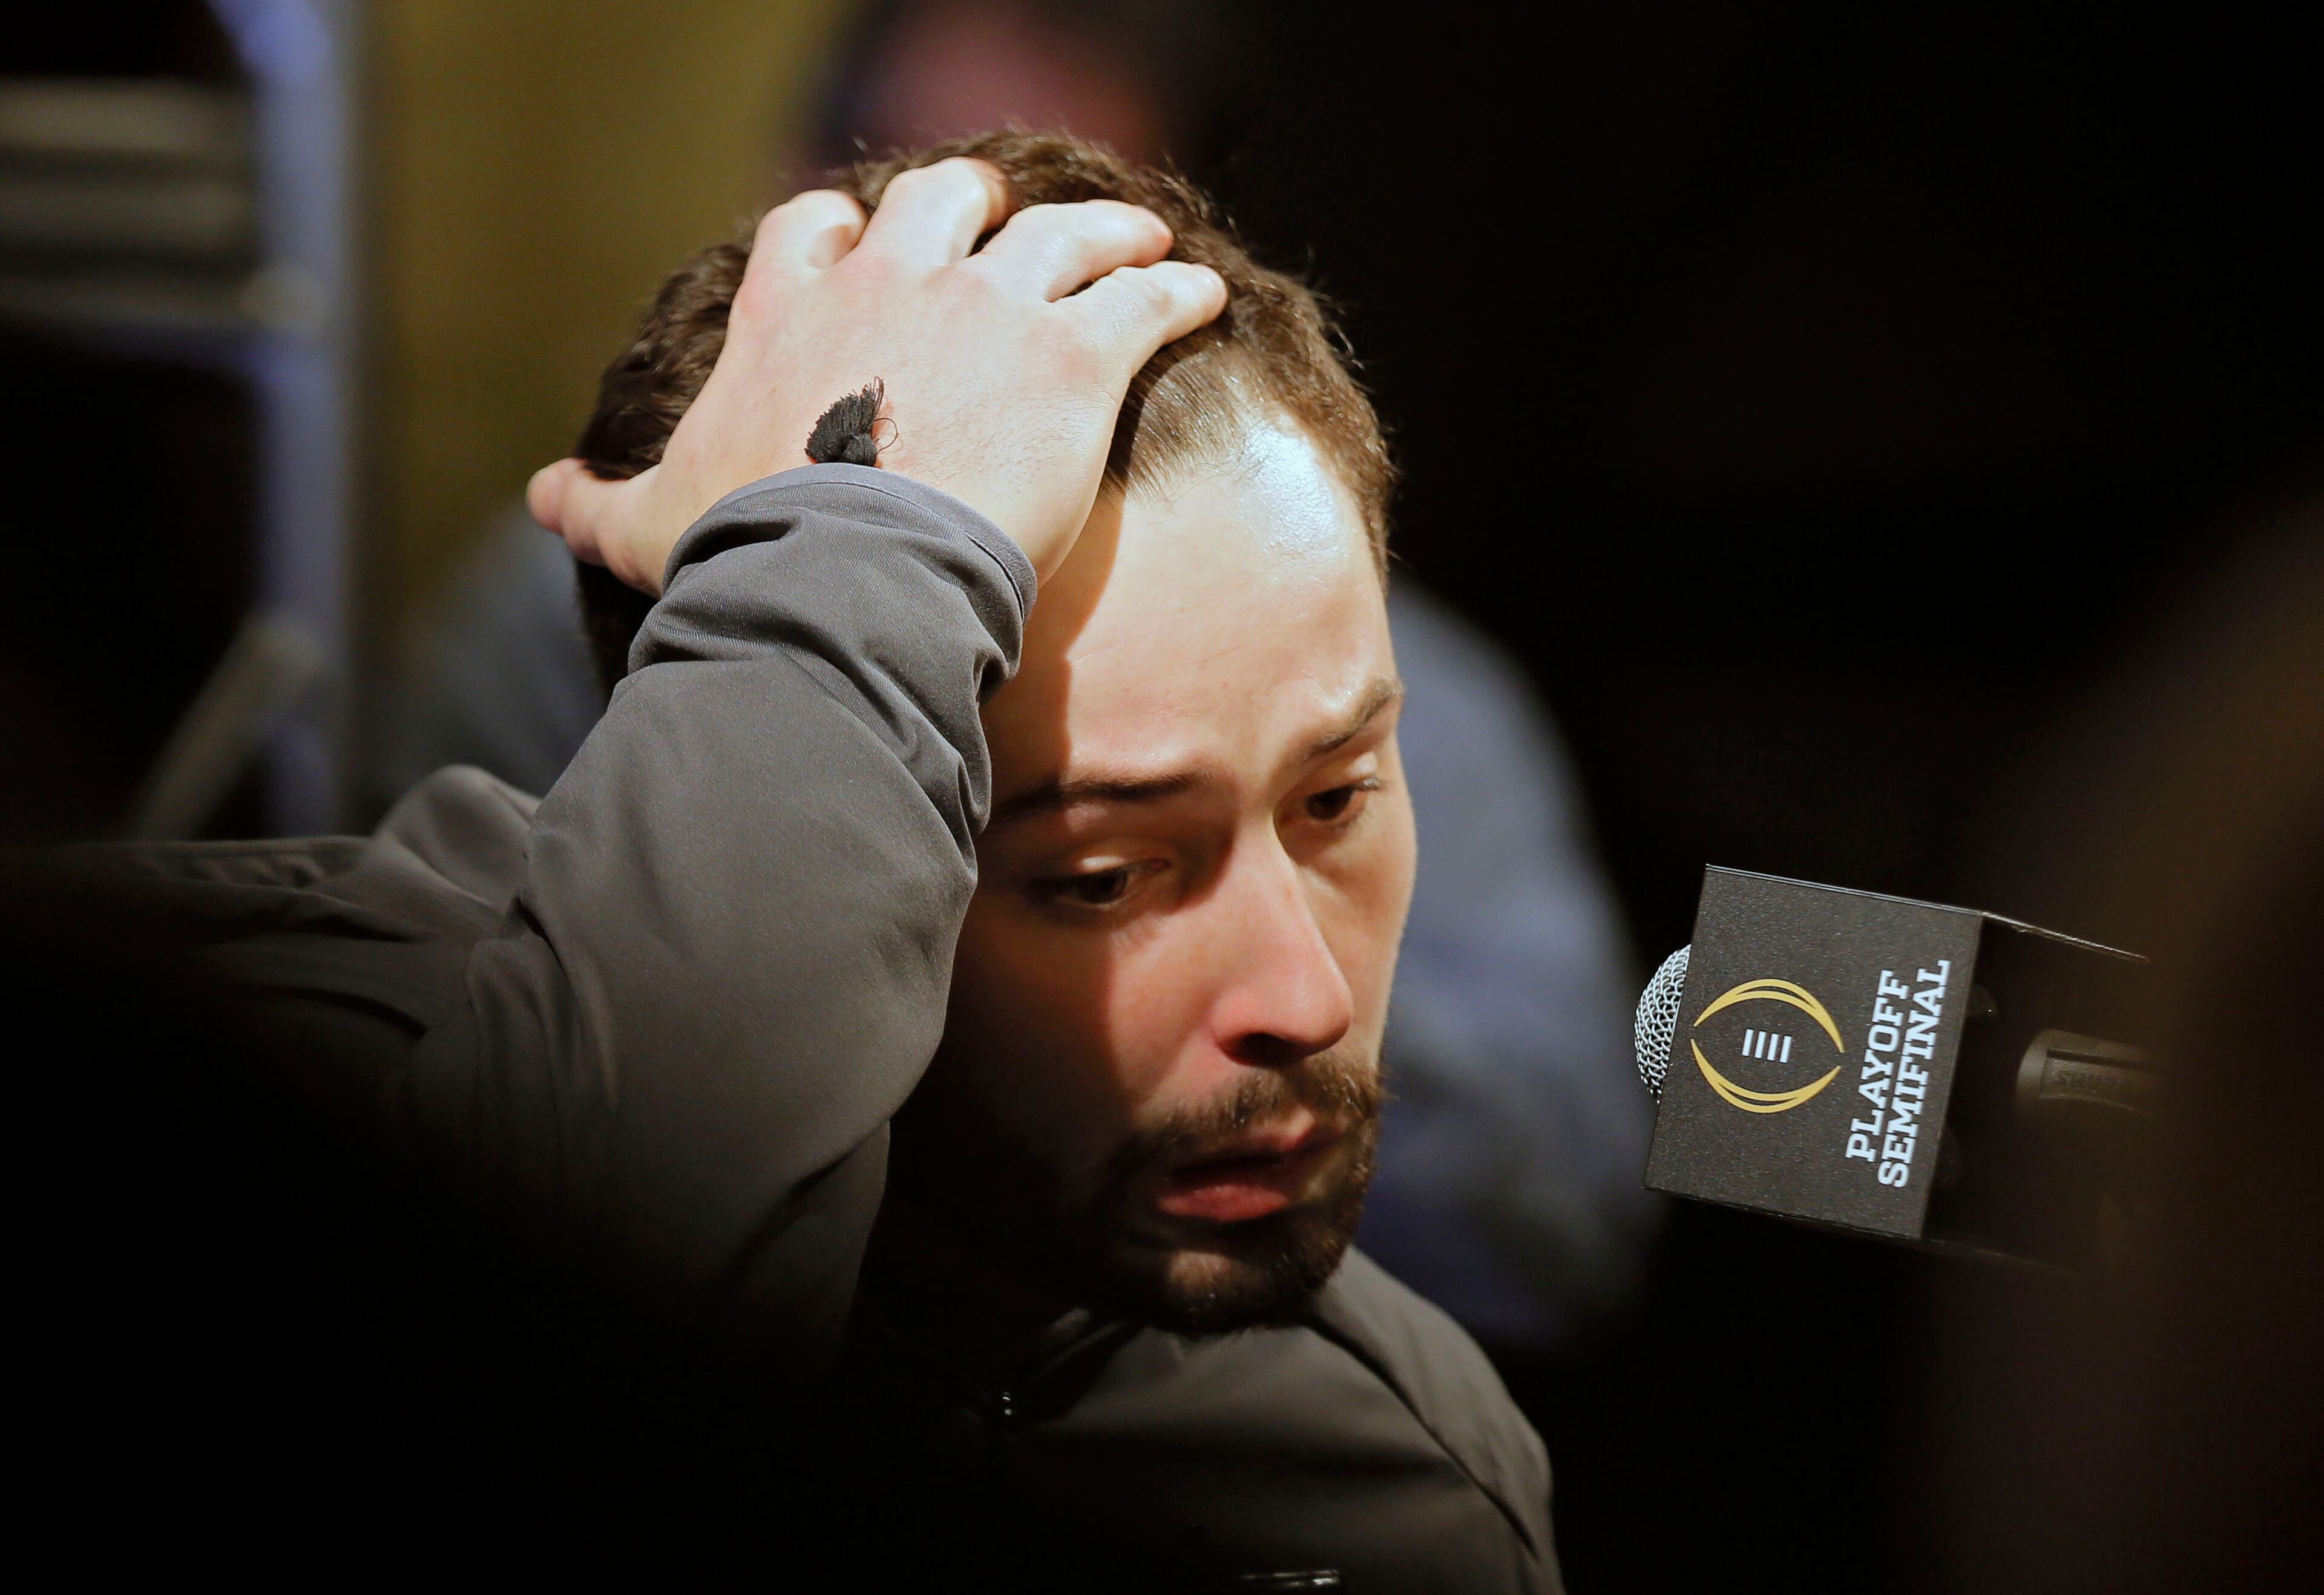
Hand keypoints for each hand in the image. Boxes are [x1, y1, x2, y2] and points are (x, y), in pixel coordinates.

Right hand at [529, 157, 1225, 590]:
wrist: (844, 582)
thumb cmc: (746, 554)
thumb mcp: (653, 522)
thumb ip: (600, 501)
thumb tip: (542, 496)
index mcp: (797, 310)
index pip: (821, 231)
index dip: (853, 232)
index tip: (874, 244)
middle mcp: (893, 283)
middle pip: (945, 198)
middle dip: (981, 207)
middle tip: (1014, 230)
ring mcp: (987, 308)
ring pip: (1061, 231)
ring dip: (1105, 232)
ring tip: (1140, 242)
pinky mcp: (1071, 353)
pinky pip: (1143, 293)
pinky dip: (1174, 287)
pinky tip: (1200, 296)